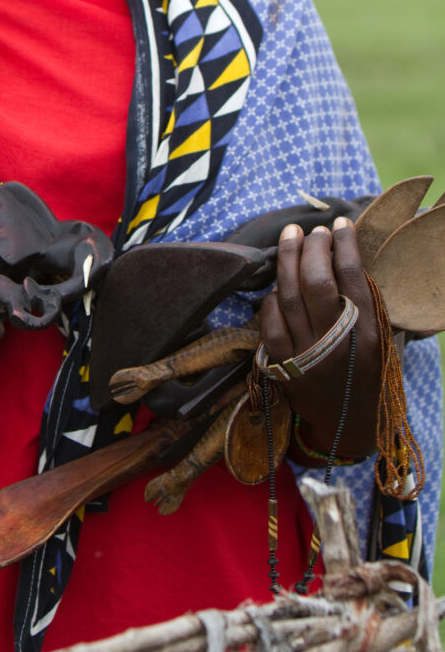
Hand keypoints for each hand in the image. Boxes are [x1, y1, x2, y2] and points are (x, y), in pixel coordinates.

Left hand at [258, 218, 380, 460]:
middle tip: (311, 230)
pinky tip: (276, 285)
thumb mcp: (380, 340)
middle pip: (317, 283)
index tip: (339, 224)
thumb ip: (365, 304)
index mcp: (367, 333)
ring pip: (290, 298)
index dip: (343, 245)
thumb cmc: (367, 375)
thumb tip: (344, 257)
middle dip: (311, 248)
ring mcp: (308, 356)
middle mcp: (338, 343)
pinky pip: (271, 325)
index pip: (353, 277)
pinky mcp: (285, 369)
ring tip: (290, 237)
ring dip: (287, 262)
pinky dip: (271, 300)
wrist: (350, 427)